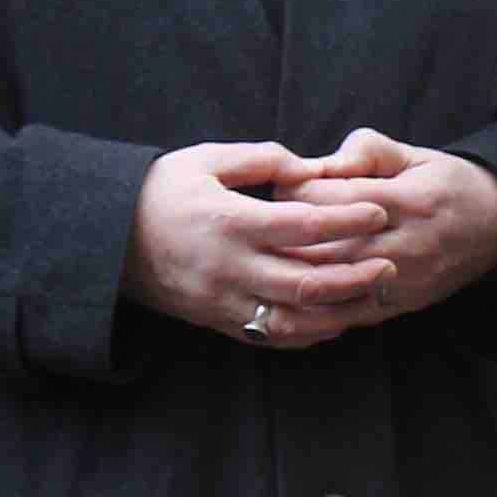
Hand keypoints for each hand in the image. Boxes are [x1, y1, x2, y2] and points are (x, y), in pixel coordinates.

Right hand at [123, 142, 393, 348]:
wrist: (106, 239)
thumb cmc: (159, 191)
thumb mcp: (205, 160)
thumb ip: (260, 159)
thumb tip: (309, 167)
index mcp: (230, 221)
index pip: (303, 226)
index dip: (347, 220)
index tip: (378, 211)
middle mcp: (229, 267)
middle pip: (306, 282)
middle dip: (355, 275)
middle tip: (390, 262)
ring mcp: (223, 300)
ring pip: (294, 319)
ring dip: (339, 310)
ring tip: (370, 295)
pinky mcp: (217, 321)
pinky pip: (271, 336)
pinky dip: (308, 332)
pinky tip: (334, 319)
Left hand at [283, 128, 496, 320]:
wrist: (496, 227)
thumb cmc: (445, 183)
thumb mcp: (412, 154)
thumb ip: (365, 150)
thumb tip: (322, 163)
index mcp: (406, 199)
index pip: (334, 199)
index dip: (297, 191)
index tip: (281, 185)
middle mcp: (405, 244)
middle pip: (326, 245)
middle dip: (287, 235)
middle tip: (264, 224)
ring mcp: (403, 280)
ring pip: (333, 284)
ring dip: (292, 274)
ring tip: (267, 258)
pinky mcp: (401, 305)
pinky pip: (348, 314)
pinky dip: (314, 311)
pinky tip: (284, 301)